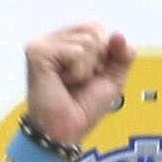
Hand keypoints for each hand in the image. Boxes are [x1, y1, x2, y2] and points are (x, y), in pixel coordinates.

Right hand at [23, 21, 134, 151]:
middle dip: (96, 61)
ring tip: (69, 84)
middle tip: (78, 82)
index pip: (97, 27)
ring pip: (87, 41)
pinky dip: (77, 73)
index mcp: (66, 40)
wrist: (64, 133)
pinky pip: (76, 52)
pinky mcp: (37, 52)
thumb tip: (119, 35)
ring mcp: (42, 43)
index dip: (103, 55)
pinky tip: (62, 83)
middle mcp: (53, 38)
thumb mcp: (112, 80)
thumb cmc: (82, 110)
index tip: (88, 77)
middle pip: (94, 29)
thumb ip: (123, 56)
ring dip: (86, 70)